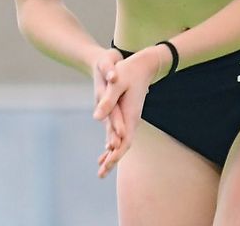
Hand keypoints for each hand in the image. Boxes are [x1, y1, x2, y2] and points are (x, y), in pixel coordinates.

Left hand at [91, 48, 126, 175]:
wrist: (143, 65)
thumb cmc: (129, 71)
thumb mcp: (117, 82)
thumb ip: (107, 100)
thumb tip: (96, 118)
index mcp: (131, 115)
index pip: (124, 140)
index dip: (115, 154)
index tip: (107, 165)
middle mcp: (133, 120)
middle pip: (123, 146)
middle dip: (112, 160)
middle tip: (100, 174)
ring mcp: (131, 119)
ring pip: (122, 142)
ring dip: (112, 155)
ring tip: (101, 170)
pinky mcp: (127, 116)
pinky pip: (121, 135)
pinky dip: (113, 144)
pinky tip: (105, 150)